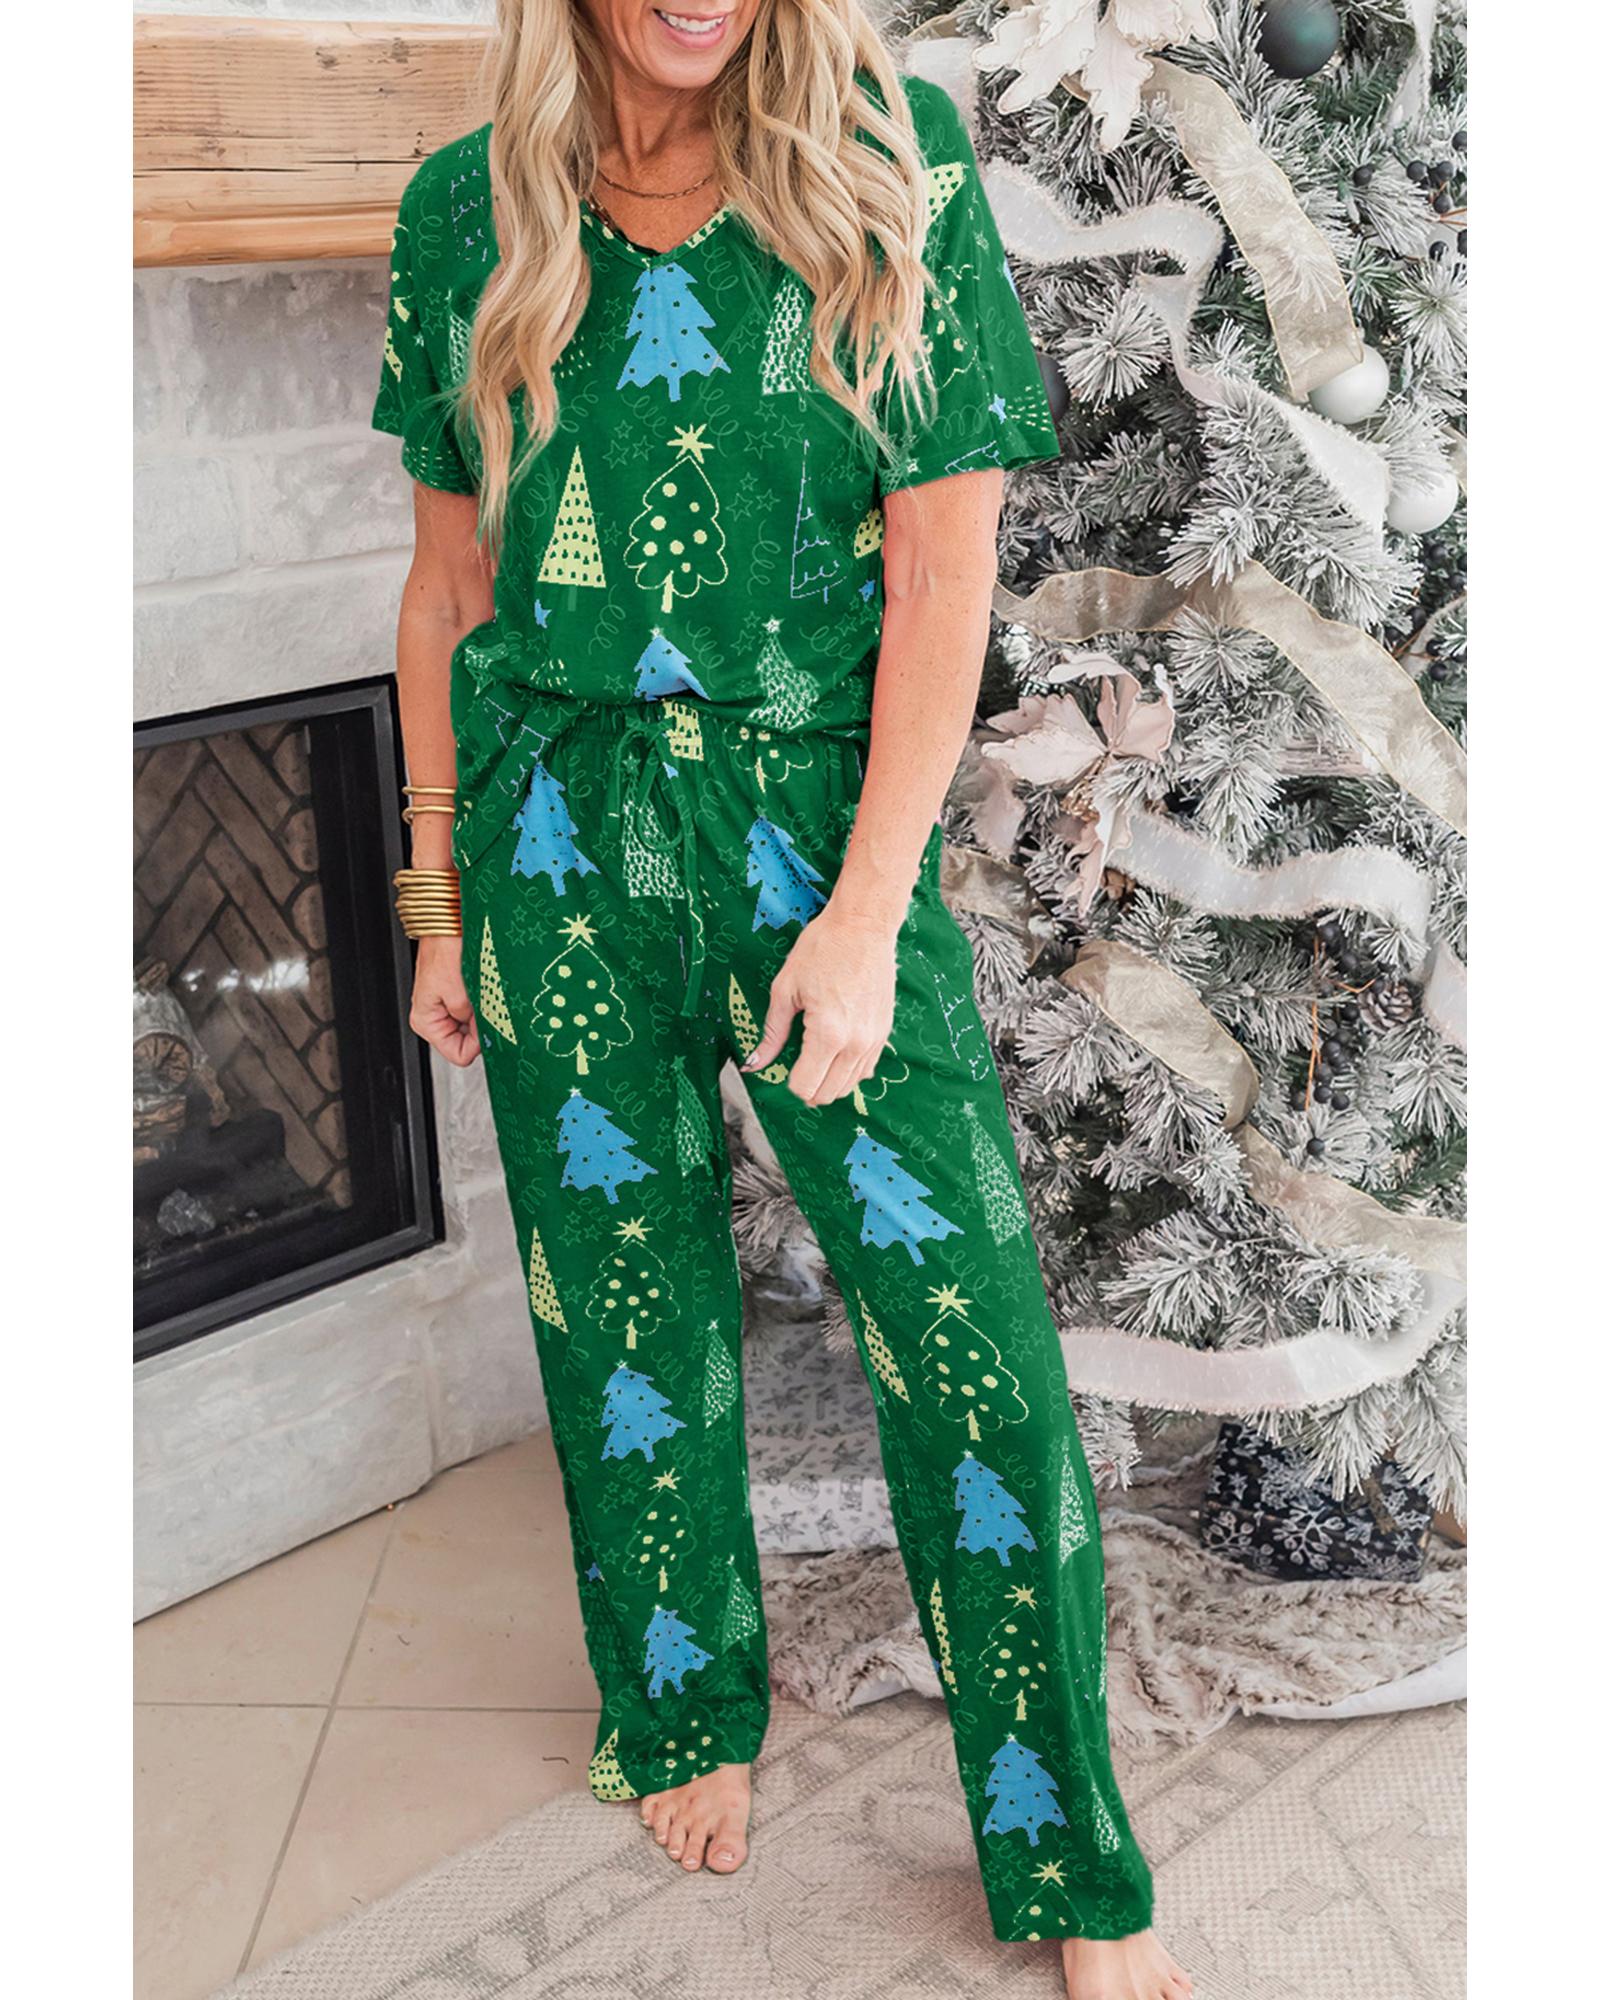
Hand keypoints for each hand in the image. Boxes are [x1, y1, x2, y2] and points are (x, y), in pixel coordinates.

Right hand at [410, 934, 480, 1067]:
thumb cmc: (447, 950)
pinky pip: (475, 1009)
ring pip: (473, 1026)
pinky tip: (483, 987)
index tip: (487, 1026)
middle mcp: (433, 1016)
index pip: (458, 1055)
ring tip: (482, 992)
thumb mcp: (463, 996)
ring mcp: (445, 1005)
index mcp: (425, 1022)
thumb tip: (487, 1040)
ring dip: (483, 1013)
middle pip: (466, 1041)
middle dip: (481, 1028)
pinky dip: (483, 1002)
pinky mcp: (456, 993)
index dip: (477, 1044)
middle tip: (485, 1004)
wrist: (449, 922)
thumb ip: (475, 1025)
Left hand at [744, 905, 898, 1106]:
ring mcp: (874, 1040)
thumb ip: (772, 1033)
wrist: (863, 926)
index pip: (806, 1086)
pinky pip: (866, 1069)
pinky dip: (848, 1070)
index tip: (783, 1067)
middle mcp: (856, 1043)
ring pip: (849, 1086)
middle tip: (796, 1066)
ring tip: (815, 1059)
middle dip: (808, 1087)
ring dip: (828, 1082)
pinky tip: (835, 1052)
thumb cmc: (822, 949)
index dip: (789, 1083)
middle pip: (828, 1094)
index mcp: (828, 1034)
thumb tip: (754, 1062)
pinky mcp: (884, 1032)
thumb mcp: (785, 989)